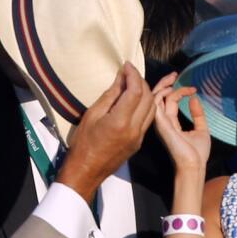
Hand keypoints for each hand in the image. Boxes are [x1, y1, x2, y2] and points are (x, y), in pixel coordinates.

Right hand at [56, 63, 155, 200]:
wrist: (86, 171)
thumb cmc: (83, 143)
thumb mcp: (92, 115)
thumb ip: (110, 95)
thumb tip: (121, 78)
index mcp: (120, 121)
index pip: (136, 91)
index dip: (133, 75)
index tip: (126, 66)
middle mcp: (134, 129)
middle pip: (148, 97)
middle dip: (141, 81)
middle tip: (129, 74)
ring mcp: (139, 137)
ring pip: (152, 108)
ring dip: (146, 93)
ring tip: (133, 84)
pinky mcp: (140, 142)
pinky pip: (149, 118)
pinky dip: (146, 105)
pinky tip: (135, 100)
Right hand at [150, 73, 210, 175]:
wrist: (194, 165)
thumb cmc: (197, 152)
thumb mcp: (201, 129)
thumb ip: (197, 114)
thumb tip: (193, 98)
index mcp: (171, 123)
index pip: (169, 101)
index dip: (179, 91)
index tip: (193, 88)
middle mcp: (163, 121)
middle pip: (158, 97)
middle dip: (165, 83)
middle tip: (175, 73)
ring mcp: (160, 122)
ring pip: (155, 98)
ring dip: (163, 85)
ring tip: (173, 77)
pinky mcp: (161, 123)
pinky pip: (156, 104)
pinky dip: (162, 93)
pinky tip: (172, 88)